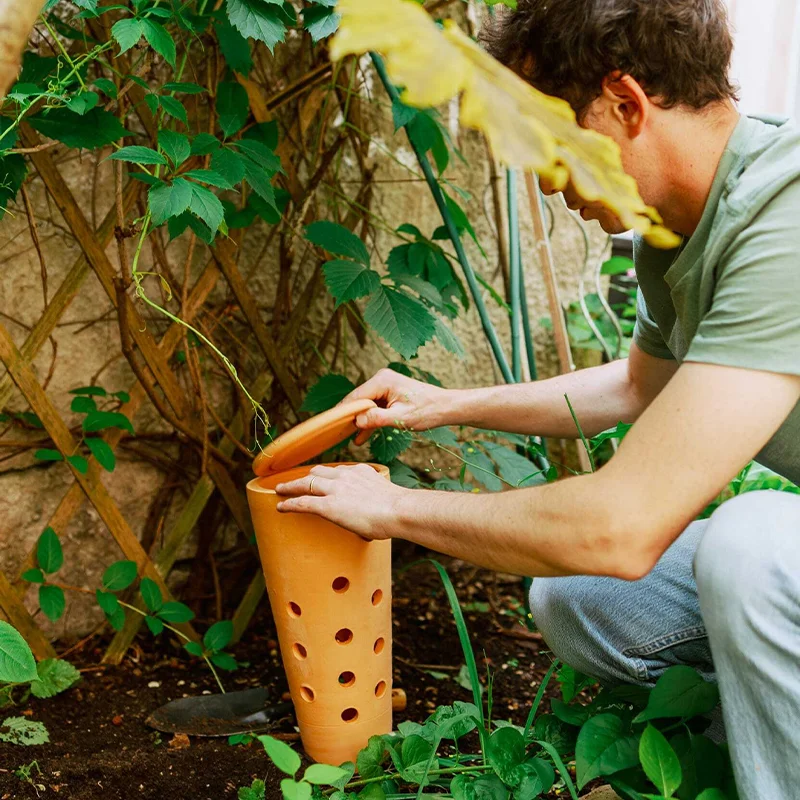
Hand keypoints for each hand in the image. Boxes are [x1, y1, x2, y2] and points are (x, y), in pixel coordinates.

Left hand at [275, 464, 407, 539]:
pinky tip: (281, 506)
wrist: (397, 510)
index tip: (322, 478)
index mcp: (360, 472)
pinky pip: (302, 502)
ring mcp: (334, 489)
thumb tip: (377, 516)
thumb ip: (376, 500)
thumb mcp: (385, 495)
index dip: (327, 475)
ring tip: (281, 490)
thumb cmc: (398, 509)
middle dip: (306, 476)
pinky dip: (289, 503)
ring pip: (306, 483)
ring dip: (291, 486)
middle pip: (318, 472)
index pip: (338, 471)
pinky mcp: (327, 505)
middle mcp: (345, 476)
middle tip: (298, 481)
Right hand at [340, 368, 451, 442]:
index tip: (330, 425)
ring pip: (365, 406)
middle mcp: (381, 380)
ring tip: (346, 439)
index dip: (343, 412)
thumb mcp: (401, 418)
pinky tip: (361, 438)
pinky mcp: (388, 395)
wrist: (445, 407)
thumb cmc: (427, 410)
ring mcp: (384, 387)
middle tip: (337, 435)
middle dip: (349, 418)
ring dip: (359, 422)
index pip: (355, 397)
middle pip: (357, 400)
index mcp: (382, 381)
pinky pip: (373, 408)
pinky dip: (369, 421)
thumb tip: (357, 421)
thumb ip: (377, 419)